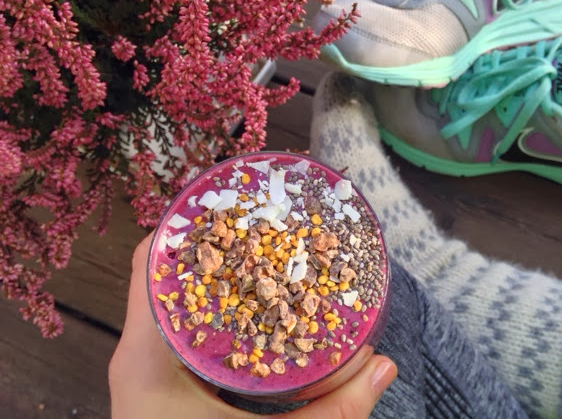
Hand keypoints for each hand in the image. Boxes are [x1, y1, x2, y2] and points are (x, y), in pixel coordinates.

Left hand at [109, 233, 396, 418]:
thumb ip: (331, 415)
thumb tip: (384, 365)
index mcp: (146, 355)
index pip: (149, 262)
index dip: (183, 224)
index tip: (230, 202)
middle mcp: (138, 350)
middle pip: (163, 271)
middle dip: (209, 243)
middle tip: (258, 221)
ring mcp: (146, 364)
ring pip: (172, 297)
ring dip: (211, 273)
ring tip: (258, 250)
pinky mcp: (161, 379)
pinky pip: (181, 324)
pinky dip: (213, 306)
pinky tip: (250, 302)